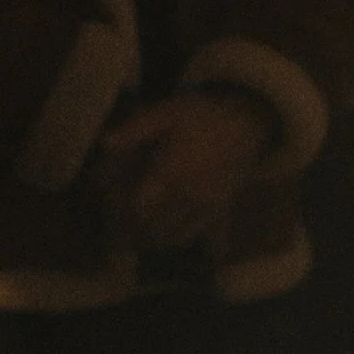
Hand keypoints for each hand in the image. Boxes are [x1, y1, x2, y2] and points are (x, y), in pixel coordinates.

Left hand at [101, 89, 274, 249]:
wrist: (249, 119)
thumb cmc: (205, 114)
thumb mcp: (168, 111)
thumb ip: (137, 128)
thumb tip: (104, 143)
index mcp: (171, 172)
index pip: (140, 207)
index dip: (123, 213)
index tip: (111, 210)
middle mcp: (189, 194)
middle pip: (156, 227)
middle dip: (137, 232)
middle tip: (120, 232)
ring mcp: (208, 205)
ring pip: (178, 235)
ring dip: (158, 240)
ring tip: (143, 239)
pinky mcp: (223, 208)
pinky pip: (205, 234)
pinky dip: (188, 241)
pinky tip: (177, 241)